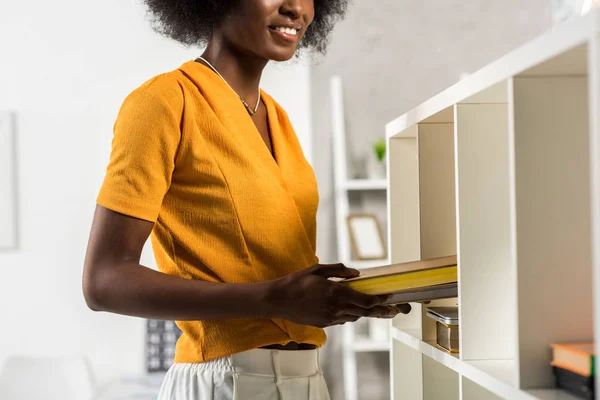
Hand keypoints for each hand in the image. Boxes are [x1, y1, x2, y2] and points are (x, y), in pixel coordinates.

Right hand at [267, 263, 410, 327]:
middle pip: (364, 312)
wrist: (278, 300)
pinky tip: (351, 310)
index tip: (388, 297)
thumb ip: (339, 271)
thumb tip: (357, 274)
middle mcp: (335, 308)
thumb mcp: (317, 270)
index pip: (364, 300)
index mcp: (335, 293)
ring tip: (376, 310)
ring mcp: (329, 318)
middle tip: (394, 311)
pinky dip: (349, 314)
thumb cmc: (296, 282)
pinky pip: (342, 320)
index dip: (379, 300)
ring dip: (364, 313)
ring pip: (354, 317)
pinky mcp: (324, 324)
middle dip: (380, 311)